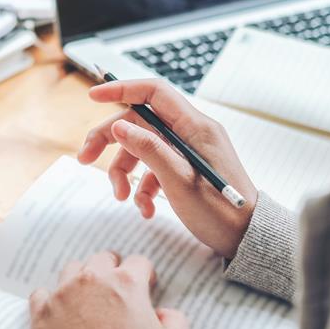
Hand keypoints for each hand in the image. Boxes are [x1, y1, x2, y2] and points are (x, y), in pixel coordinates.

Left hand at [29, 251, 189, 328]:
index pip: (139, 262)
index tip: (145, 286)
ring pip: (73, 269)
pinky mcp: (42, 312)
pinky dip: (51, 299)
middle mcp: (93, 280)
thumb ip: (175, 323)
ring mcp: (64, 294)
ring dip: (82, 278)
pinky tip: (60, 310)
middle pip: (103, 259)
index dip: (144, 275)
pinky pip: (43, 294)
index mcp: (126, 284)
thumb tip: (167, 315)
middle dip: (112, 270)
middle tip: (118, 288)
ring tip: (90, 296)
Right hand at [78, 79, 257, 258]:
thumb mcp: (179, 180)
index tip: (93, 96)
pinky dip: (142, 188)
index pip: (153, 92)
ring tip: (122, 197)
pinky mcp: (184, 170)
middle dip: (110, 140)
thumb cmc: (220, 211)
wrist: (245, 240)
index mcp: (195, 126)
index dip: (122, 89)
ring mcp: (186, 152)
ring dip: (124, 172)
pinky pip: (152, 169)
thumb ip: (149, 149)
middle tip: (84, 157)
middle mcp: (190, 133)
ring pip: (141, 148)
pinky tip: (145, 209)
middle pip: (139, 122)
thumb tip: (119, 126)